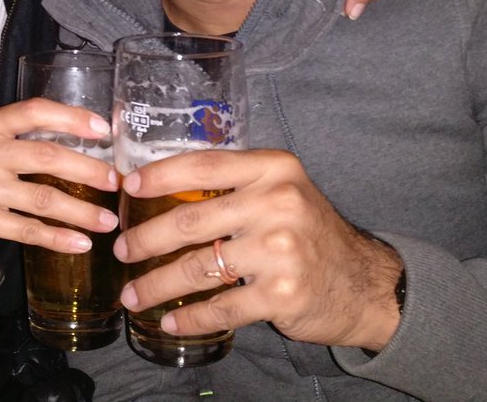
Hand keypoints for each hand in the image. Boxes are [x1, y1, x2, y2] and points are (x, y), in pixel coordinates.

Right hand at [0, 98, 118, 255]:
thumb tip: (89, 142)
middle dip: (87, 170)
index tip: (104, 130)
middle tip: (115, 182)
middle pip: (45, 157)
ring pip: (42, 198)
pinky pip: (28, 230)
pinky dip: (58, 238)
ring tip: (108, 221)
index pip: (34, 111)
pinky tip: (81, 243)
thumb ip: (25, 138)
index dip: (72, 118)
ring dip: (81, 211)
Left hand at [114, 149, 402, 350]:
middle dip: (145, 239)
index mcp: (274, 169)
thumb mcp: (282, 190)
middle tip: (122, 250)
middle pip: (191, 220)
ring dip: (156, 284)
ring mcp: (280, 250)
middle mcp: (278, 204)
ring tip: (133, 294)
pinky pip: (220, 307)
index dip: (160, 175)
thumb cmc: (309, 231)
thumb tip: (162, 183)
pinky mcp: (281, 294)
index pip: (204, 165)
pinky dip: (189, 318)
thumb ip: (236, 182)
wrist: (364, 282)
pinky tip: (170, 321)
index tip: (128, 188)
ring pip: (197, 269)